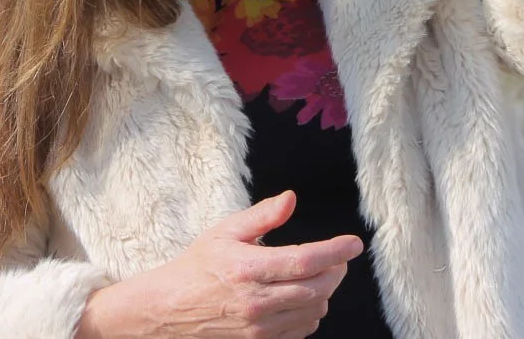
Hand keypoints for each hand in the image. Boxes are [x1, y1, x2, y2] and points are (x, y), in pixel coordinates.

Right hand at [76, 191, 361, 337]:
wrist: (168, 310)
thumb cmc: (198, 266)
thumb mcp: (226, 231)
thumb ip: (263, 215)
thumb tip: (291, 199)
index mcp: (247, 268)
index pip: (306, 260)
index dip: (336, 251)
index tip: (354, 243)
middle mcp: (256, 301)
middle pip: (317, 288)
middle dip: (336, 270)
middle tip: (338, 258)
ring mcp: (258, 328)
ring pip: (313, 311)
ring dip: (324, 292)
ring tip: (318, 275)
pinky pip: (301, 331)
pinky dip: (310, 313)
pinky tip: (303, 298)